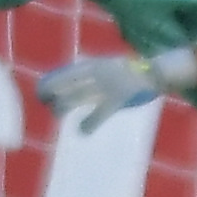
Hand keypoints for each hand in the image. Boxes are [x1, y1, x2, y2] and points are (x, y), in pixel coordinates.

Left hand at [35, 51, 171, 133]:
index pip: (66, 73)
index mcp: (94, 65)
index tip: (41, 89)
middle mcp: (96, 75)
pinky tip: (82, 131)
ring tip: (57, 113)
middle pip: (67, 85)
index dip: (51, 82)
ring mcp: (105, 88)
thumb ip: (93, 72)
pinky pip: (99, 114)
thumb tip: (75, 78)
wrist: (154, 73)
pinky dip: (89, 123)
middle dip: (52, 93)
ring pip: (77, 98)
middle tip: (43, 101)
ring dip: (64, 107)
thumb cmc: (130, 71)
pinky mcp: (116, 101)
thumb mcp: (109, 65)